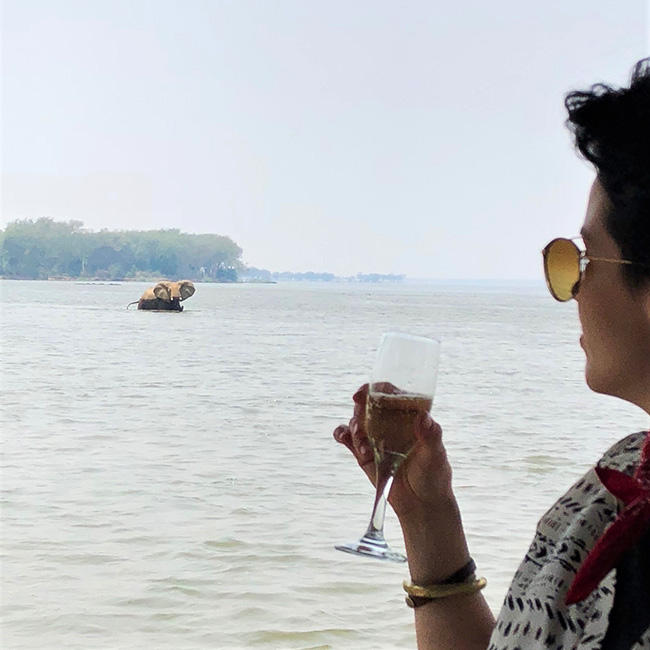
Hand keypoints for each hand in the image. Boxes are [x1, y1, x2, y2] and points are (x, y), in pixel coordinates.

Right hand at [333, 384, 454, 522]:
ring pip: (357, 420)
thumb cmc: (434, 474)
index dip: (376, 388)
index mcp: (408, 414)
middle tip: (361, 425)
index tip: (364, 392)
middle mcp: (389, 421)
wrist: (421, 504)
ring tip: (365, 449)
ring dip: (355, 428)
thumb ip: (430, 435)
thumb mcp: (435, 454)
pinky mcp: (363, 452)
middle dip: (360, 409)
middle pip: (368, 403)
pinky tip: (343, 438)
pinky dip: (341, 434)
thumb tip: (423, 417)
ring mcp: (375, 436)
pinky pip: (346, 437)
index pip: (390, 393)